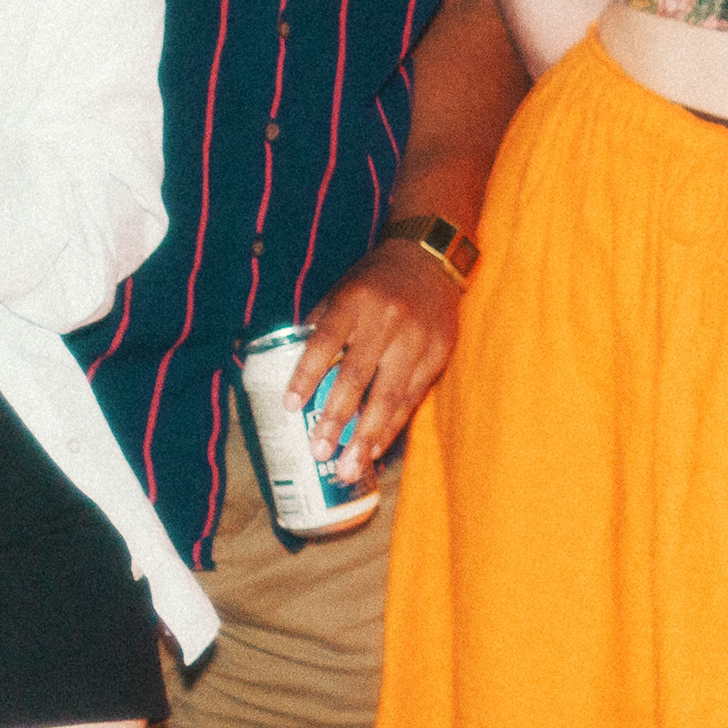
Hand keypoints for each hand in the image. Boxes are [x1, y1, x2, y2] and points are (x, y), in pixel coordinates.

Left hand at [288, 239, 464, 484]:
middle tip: (319, 451)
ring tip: (349, 468)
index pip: (325, 341)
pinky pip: (413, 398)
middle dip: (338, 418)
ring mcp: (417, 338)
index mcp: (355, 301)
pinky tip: (376, 449)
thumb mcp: (342, 291)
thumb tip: (288, 372)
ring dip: (368, 436)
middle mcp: (387, 320)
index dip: (307, 374)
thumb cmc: (375, 281)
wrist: (431, 259)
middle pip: (359, 376)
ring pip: (391, 395)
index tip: (290, 406)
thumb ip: (320, 328)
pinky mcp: (439, 353)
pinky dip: (393, 426)